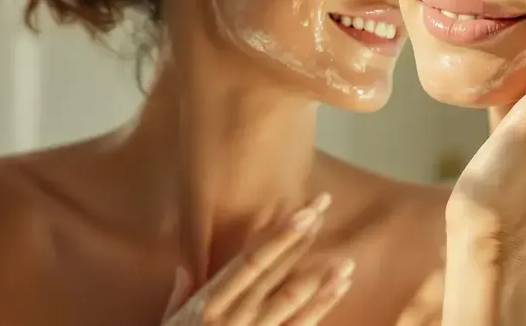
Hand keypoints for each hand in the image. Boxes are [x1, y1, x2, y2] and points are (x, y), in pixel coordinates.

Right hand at [161, 193, 355, 324]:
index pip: (249, 261)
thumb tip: (183, 269)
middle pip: (273, 273)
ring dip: (320, 278)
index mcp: (208, 304)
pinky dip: (321, 308)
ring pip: (291, 301)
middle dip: (301, 241)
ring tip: (345, 258)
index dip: (278, 235)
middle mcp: (231, 317)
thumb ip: (179, 298)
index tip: (303, 212)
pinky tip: (340, 290)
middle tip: (325, 210)